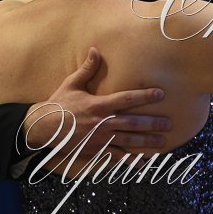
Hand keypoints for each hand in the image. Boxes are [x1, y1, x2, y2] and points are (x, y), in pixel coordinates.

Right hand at [21, 48, 171, 158]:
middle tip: (170, 123)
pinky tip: (141, 164)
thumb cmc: (59, 104)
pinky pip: (115, 157)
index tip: (161, 94)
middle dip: (153, 123)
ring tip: (163, 143)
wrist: (43, 128)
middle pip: (133, 123)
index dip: (145, 96)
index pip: (127, 99)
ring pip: (128, 141)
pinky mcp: (95, 150)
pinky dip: (128, 161)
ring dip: (147, 142)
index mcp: (99, 105)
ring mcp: (100, 138)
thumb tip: (95, 49)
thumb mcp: (71, 84)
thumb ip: (87, 69)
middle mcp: (102, 122)